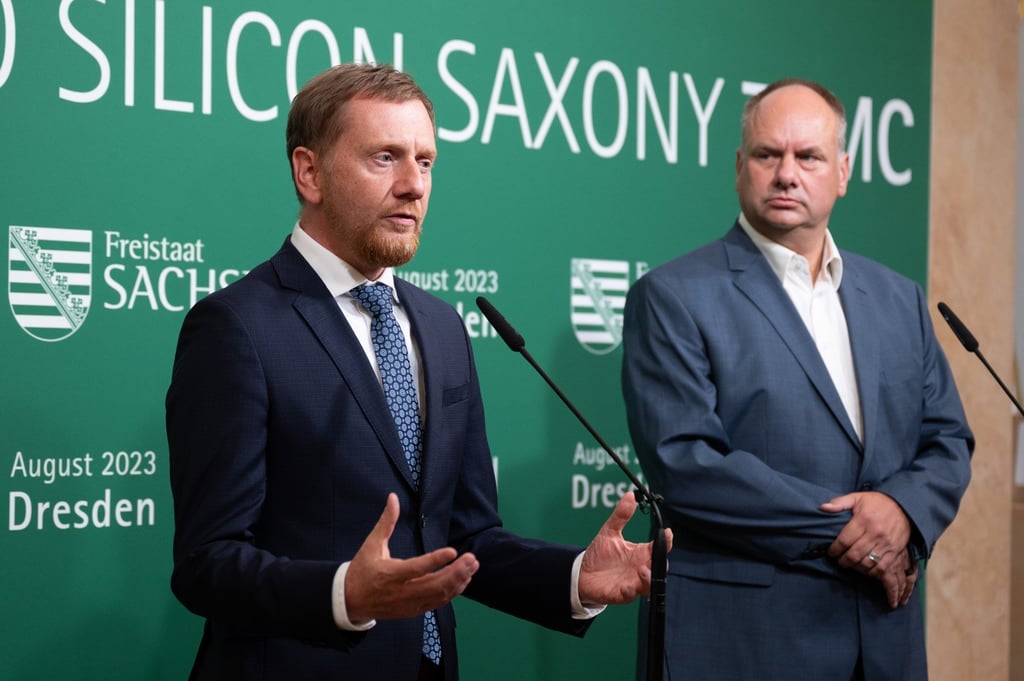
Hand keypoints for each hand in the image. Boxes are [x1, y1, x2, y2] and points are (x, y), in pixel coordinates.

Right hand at [345, 493, 478, 622]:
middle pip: (434, 584)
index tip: (453, 551)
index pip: (417, 568)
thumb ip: (386, 521)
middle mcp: (401, 591)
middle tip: (471, 558)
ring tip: (472, 567)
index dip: (436, 560)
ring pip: (438, 595)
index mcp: (390, 573)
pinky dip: (452, 592)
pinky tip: (463, 580)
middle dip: (456, 572)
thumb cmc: (362, 569)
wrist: (350, 601)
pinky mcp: (413, 610)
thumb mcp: (371, 544)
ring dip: (458, 581)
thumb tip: (393, 498)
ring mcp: (408, 604)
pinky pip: (437, 603)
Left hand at [578, 493, 672, 604]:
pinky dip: (631, 591)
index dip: (666, 541)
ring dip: (648, 578)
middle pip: (660, 567)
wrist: (583, 574)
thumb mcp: (609, 532)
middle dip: (661, 563)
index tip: (667, 533)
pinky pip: (631, 595)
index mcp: (641, 553)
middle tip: (654, 555)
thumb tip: (630, 495)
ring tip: (643, 570)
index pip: (659, 547)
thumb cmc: (600, 555)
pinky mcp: (623, 594)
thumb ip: (621, 515)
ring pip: (649, 584)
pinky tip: (627, 586)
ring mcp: (633, 582)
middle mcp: (641, 568)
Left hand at [820, 491, 913, 607]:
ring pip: (867, 563)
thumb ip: (840, 503)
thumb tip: (823, 507)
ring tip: (851, 566)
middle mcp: (875, 533)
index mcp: (863, 520)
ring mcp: (886, 544)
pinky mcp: (895, 552)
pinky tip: (866, 570)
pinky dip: (872, 572)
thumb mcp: (858, 497)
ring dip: (856, 568)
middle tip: (839, 562)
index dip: (835, 549)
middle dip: (844, 561)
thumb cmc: (878, 502)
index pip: (844, 540)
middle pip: (854, 554)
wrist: (905, 507)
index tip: (831, 553)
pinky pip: (882, 568)